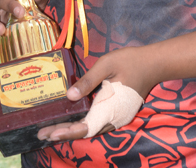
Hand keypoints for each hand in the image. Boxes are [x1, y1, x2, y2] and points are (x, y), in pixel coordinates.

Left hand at [37, 29, 195, 143]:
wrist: (154, 64)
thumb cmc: (130, 61)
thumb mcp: (107, 64)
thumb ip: (88, 80)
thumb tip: (69, 96)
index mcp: (110, 108)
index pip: (85, 127)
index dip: (66, 132)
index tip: (49, 133)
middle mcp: (114, 119)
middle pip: (86, 131)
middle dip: (64, 133)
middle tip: (41, 134)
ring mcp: (117, 118)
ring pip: (92, 129)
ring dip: (72, 130)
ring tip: (52, 130)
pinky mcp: (117, 113)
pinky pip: (98, 123)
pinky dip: (83, 125)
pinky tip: (72, 120)